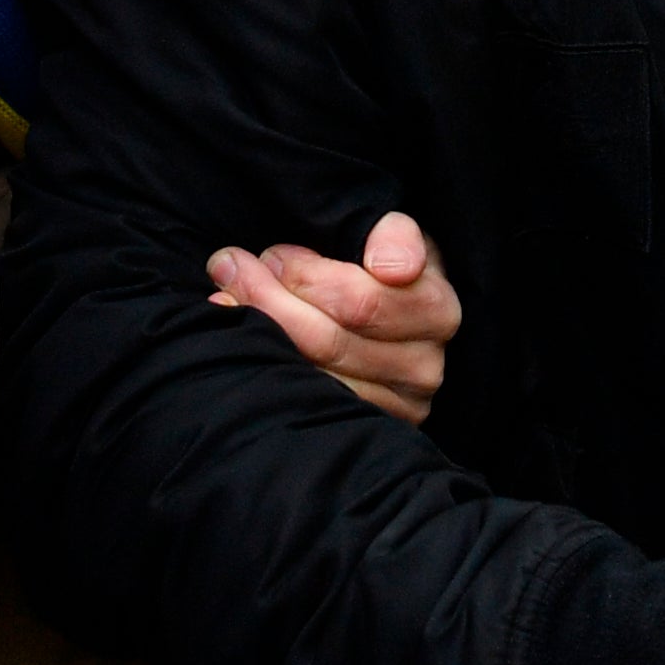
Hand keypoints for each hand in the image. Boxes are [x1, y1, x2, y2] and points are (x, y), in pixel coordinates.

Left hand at [208, 213, 464, 424]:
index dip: (307, 276)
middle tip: (230, 268)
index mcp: (437, 312)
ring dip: (259, 333)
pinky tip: (241, 341)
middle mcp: (423, 369)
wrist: (390, 312)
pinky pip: (307, 404)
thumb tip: (390, 267)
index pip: (362, 301)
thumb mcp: (394, 237)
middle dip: (270, 299)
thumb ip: (395, 235)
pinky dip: (265, 369)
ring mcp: (395, 408)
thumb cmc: (381, 268)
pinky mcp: (364, 430)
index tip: (272, 254)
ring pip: (312, 377)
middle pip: (330, 341)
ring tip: (226, 298)